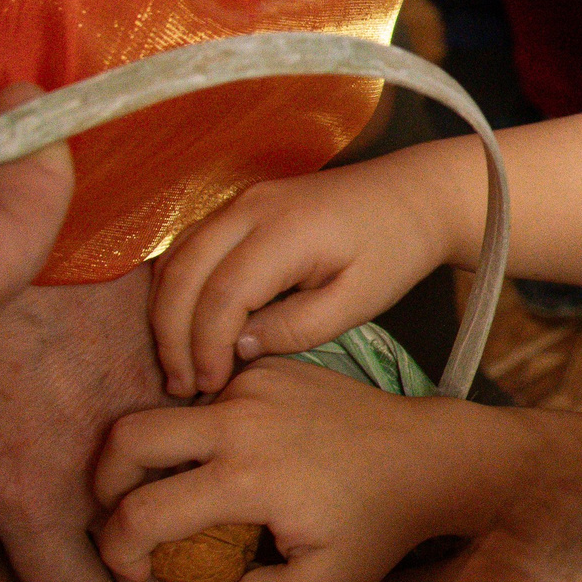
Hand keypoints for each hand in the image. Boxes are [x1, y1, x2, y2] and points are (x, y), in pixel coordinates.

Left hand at [0, 265, 191, 581]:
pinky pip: (203, 421)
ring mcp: (154, 422)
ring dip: (192, 507)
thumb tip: (28, 552)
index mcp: (37, 506)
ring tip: (180, 499)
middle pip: (165, 579)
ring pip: (205, 500)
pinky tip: (187, 422)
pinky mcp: (179, 367)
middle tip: (154, 571)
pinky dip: (200, 430)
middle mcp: (110, 476)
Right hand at [96, 361, 498, 581]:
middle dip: (104, 483)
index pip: (139, 515)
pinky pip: (209, 394)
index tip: (140, 573)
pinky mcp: (270, 367)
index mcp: (246, 477)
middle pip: (126, 439)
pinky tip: (221, 458)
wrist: (428, 455)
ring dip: (153, 452)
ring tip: (172, 491)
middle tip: (119, 515)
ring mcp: (255, 384)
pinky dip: (198, 427)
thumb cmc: (380, 525)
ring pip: (165, 409)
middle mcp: (241, 420)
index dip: (119, 554)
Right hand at [150, 152, 461, 394]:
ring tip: (179, 365)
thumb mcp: (358, 302)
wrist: (415, 195)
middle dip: (172, 334)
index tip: (209, 386)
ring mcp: (242, 200)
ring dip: (167, 311)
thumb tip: (238, 347)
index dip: (206, 346)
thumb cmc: (395, 250)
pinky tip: (187, 327)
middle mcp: (251, 207)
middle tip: (180, 385)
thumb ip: (297, 327)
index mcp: (287, 231)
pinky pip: (190, 246)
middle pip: (183, 273)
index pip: (222, 294)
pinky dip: (180, 287)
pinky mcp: (241, 204)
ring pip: (177, 257)